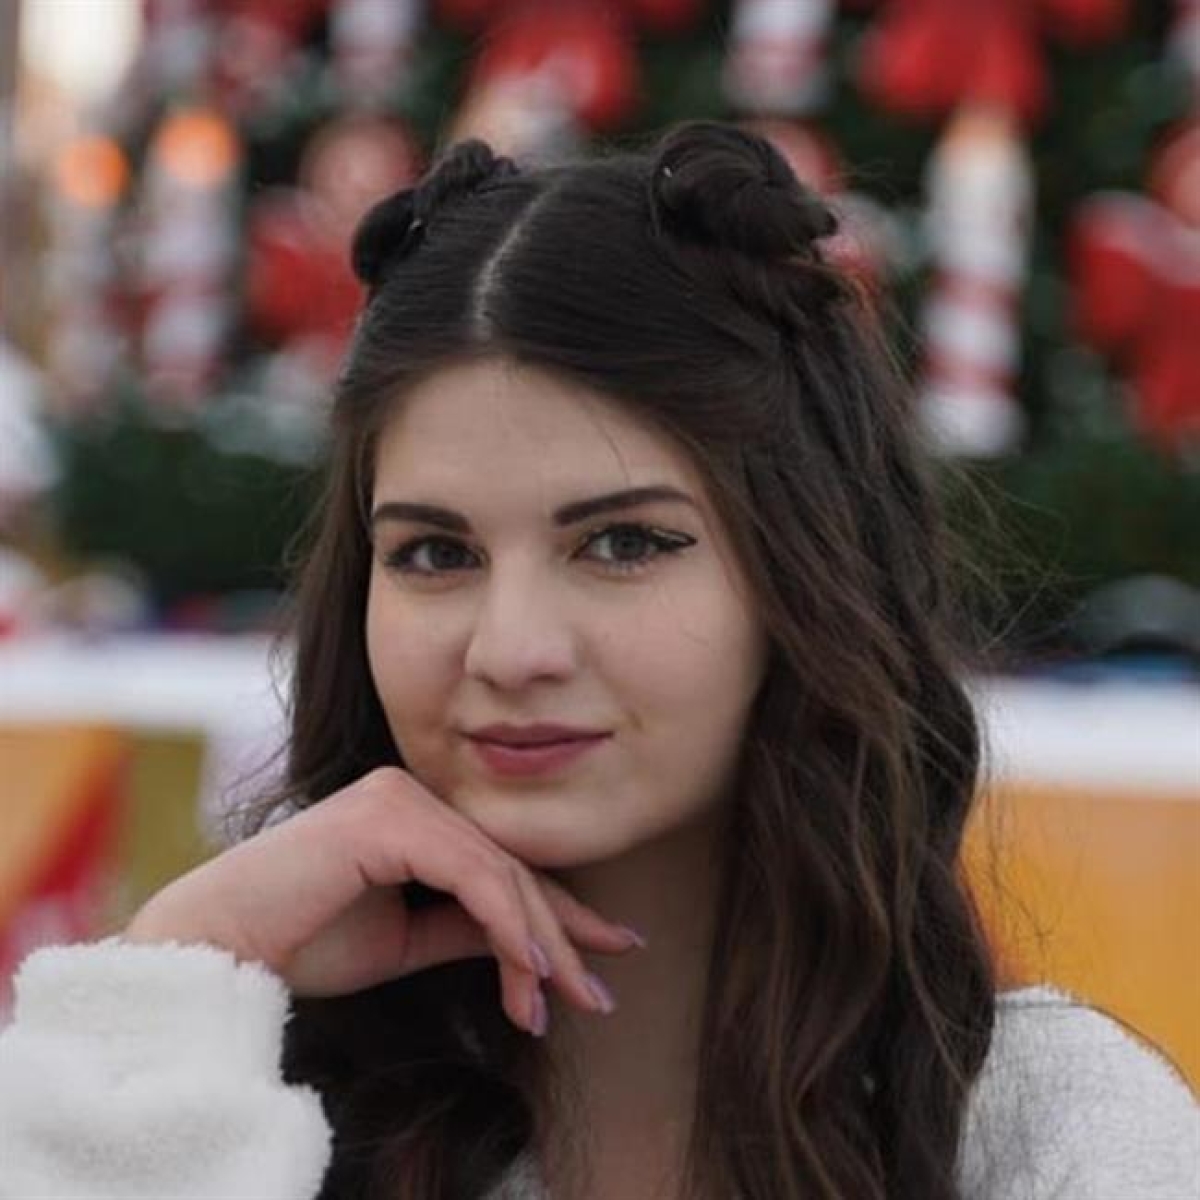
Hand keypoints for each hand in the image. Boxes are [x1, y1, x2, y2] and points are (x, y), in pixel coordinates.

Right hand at [123, 766, 639, 1034]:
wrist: (216, 950)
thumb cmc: (298, 943)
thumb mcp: (403, 941)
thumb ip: (463, 929)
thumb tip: (529, 946)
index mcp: (411, 813)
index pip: (499, 864)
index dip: (556, 913)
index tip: (605, 953)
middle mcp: (410, 792)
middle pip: (508, 866)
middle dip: (561, 934)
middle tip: (600, 992)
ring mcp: (399, 797)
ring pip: (498, 873)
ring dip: (538, 945)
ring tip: (564, 1001)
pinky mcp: (388, 817)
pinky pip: (470, 874)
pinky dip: (506, 925)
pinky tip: (529, 973)